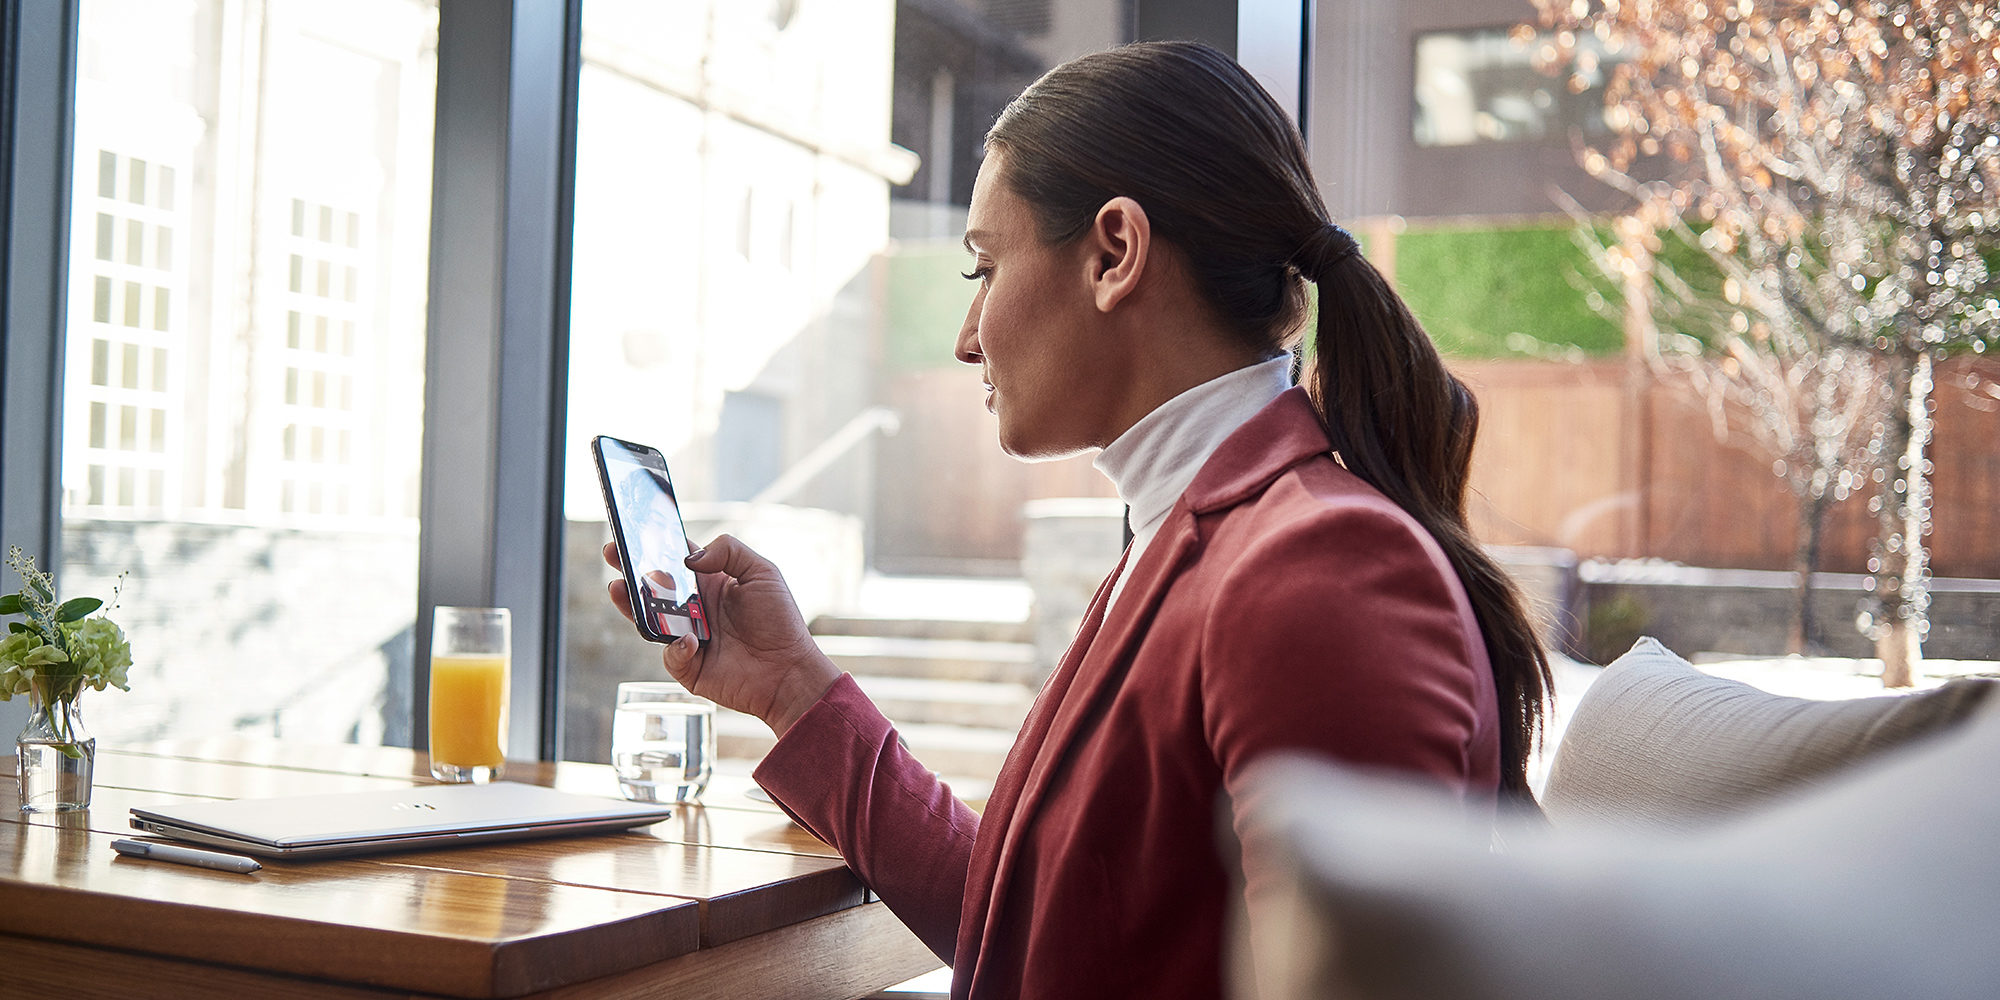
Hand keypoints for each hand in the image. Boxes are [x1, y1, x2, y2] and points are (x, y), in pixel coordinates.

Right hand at [602, 536, 838, 736]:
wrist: (789, 670)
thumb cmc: (780, 620)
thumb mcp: (762, 572)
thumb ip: (728, 551)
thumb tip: (689, 558)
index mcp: (711, 583)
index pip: (674, 560)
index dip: (653, 546)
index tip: (632, 531)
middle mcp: (695, 608)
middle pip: (653, 587)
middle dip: (629, 569)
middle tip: (612, 552)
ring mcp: (688, 637)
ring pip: (649, 619)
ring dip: (631, 604)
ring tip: (617, 587)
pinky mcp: (688, 666)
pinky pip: (670, 654)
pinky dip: (676, 647)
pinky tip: (691, 642)